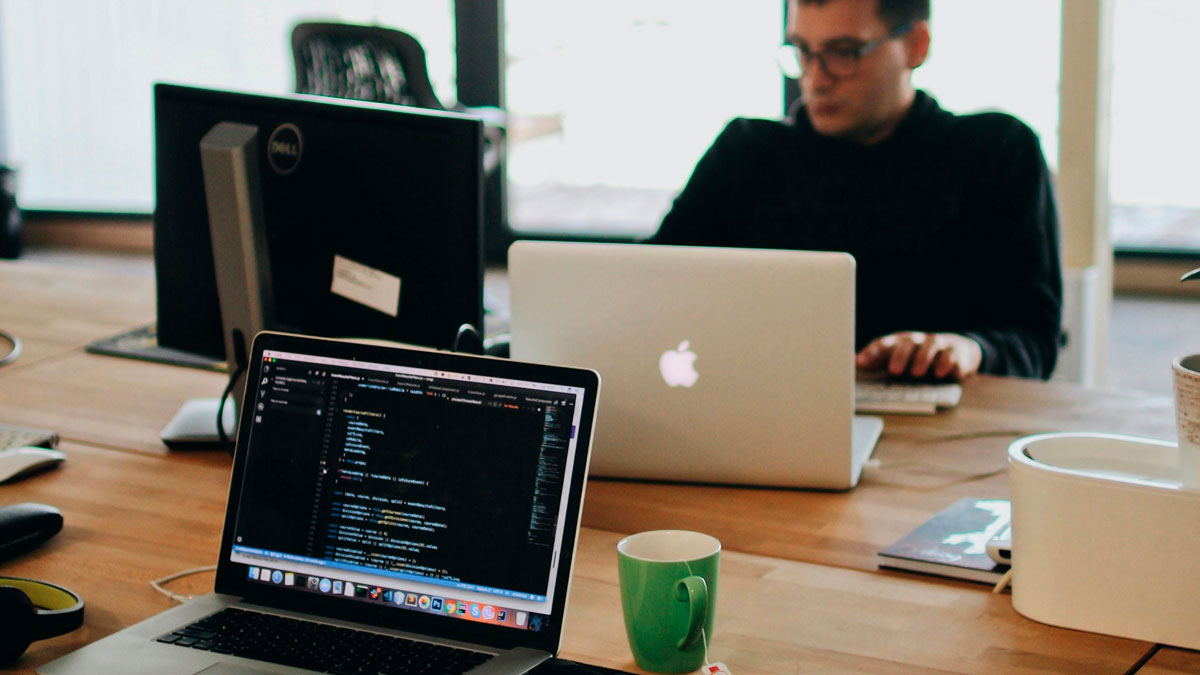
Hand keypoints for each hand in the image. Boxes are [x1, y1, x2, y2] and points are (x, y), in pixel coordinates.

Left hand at [855, 332, 981, 380]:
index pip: (883, 344)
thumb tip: (852, 362)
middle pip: (907, 343)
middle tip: (894, 371)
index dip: (871, 352)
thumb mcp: (897, 358)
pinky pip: (952, 354)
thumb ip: (877, 361)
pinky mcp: (956, 351)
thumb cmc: (919, 357)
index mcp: (900, 343)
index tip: (859, 362)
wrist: (956, 350)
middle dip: (900, 356)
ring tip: (917, 373)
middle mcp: (918, 341)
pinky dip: (947, 362)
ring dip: (923, 358)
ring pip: (930, 345)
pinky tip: (942, 373)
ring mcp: (937, 345)